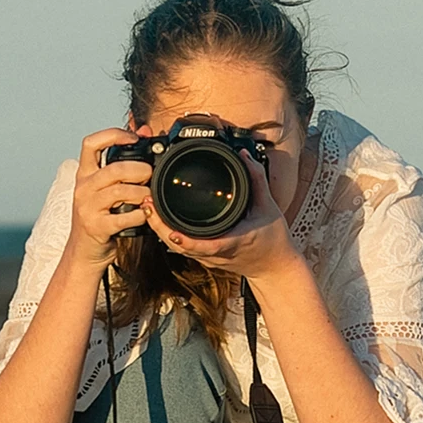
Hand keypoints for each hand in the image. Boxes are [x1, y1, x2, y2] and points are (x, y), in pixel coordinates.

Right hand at [65, 128, 151, 270]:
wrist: (84, 252)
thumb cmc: (99, 216)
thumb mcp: (104, 188)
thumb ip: (120, 164)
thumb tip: (143, 131)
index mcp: (85, 174)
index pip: (91, 143)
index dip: (113, 135)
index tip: (134, 138)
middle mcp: (83, 188)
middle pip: (113, 169)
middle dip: (139, 170)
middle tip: (150, 175)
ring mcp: (87, 208)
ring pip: (119, 192)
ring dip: (141, 193)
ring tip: (148, 197)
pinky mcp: (96, 227)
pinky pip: (123, 217)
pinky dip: (139, 215)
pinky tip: (143, 215)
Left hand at [146, 150, 302, 281]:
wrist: (275, 267)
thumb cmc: (274, 239)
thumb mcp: (269, 207)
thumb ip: (257, 180)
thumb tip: (244, 155)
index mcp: (233, 242)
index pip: (206, 246)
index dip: (187, 241)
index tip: (172, 232)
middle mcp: (217, 254)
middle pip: (182, 247)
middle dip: (161, 228)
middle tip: (148, 206)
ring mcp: (209, 258)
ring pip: (178, 248)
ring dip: (160, 230)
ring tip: (148, 208)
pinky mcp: (206, 258)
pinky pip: (182, 247)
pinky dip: (168, 234)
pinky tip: (159, 219)